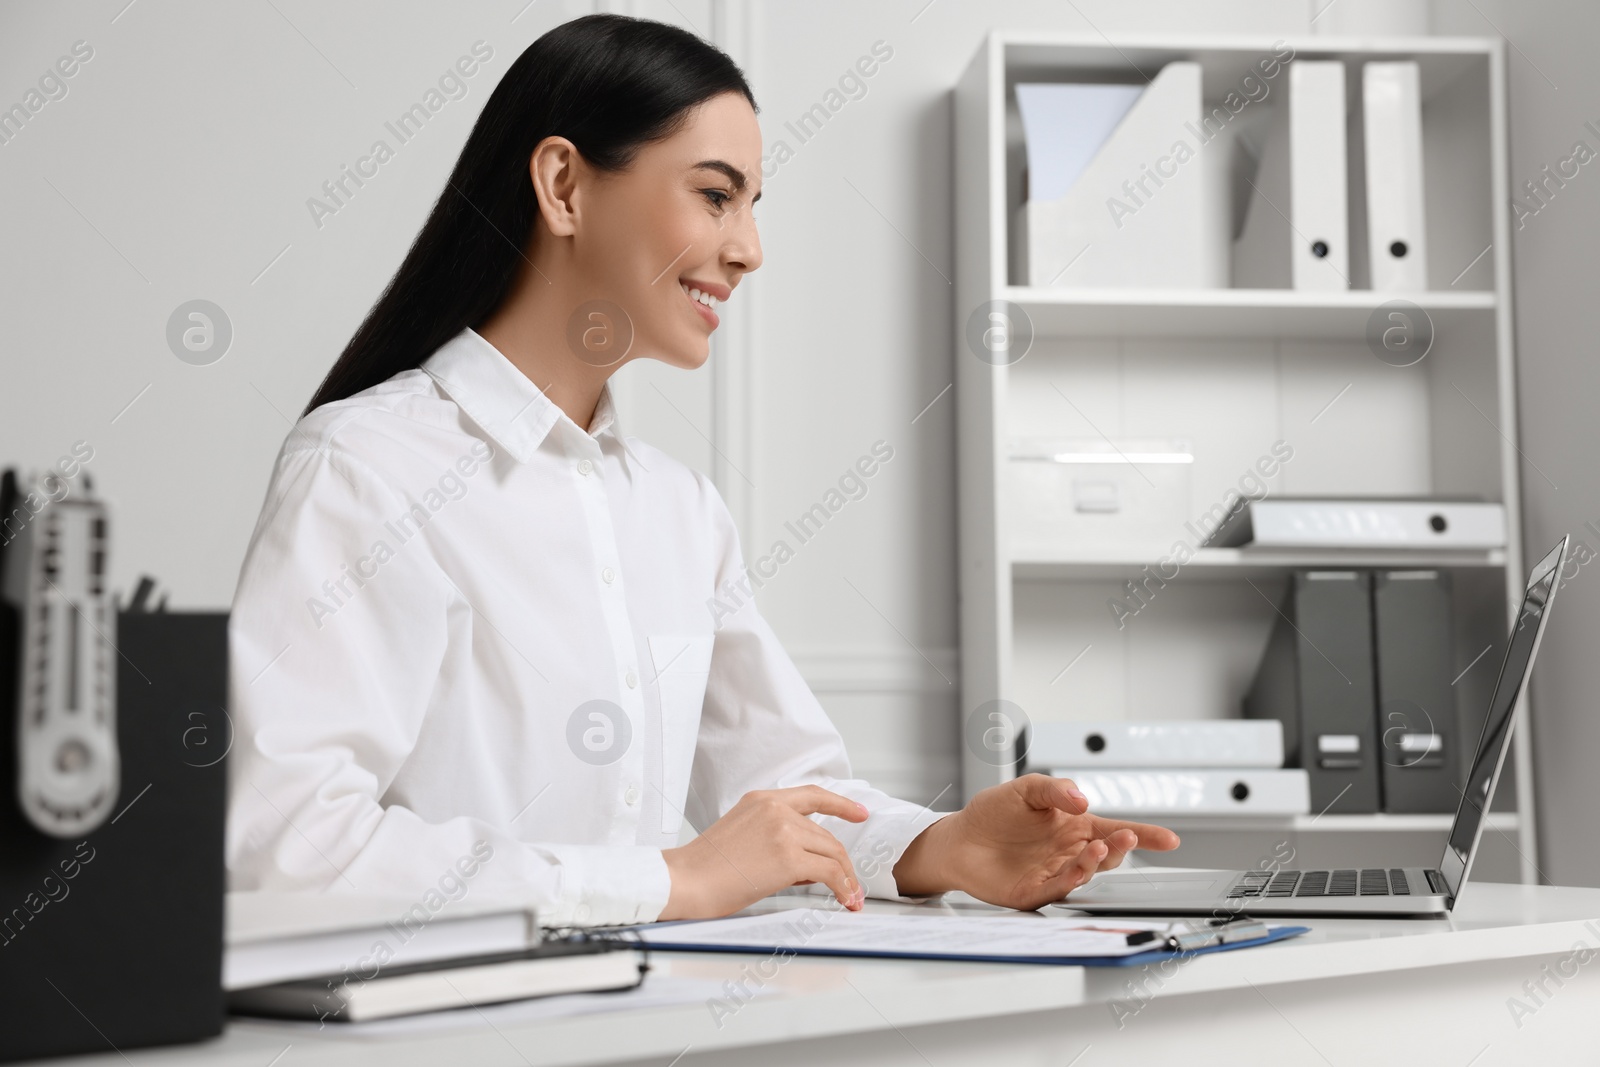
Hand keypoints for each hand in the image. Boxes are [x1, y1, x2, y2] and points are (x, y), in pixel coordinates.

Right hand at [659, 785, 868, 920]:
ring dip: (846, 877)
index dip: (841, 804)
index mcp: (761, 800)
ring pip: (832, 852)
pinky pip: (830, 872)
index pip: (812, 795)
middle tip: (851, 883)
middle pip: (825, 834)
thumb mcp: (742, 836)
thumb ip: (776, 838)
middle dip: (842, 861)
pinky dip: (843, 887)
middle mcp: (774, 809)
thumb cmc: (705, 868)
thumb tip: (810, 864)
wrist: (684, 881)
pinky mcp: (788, 857)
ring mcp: (783, 830)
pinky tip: (846, 899)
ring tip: (850, 896)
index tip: (859, 812)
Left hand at [893, 773, 1179, 910]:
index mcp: (1073, 827)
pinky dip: (1071, 878)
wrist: (958, 838)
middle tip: (1127, 835)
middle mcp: (1068, 853)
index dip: (1145, 835)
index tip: (1170, 839)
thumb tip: (1081, 799)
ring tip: (1100, 846)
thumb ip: (1055, 790)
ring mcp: (1053, 873)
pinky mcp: (1033, 892)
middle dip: (1121, 846)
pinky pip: (1058, 888)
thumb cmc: (993, 813)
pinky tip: (1077, 865)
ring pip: (1087, 872)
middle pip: (1107, 854)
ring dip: (1097, 861)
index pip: (1114, 830)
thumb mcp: (1026, 790)